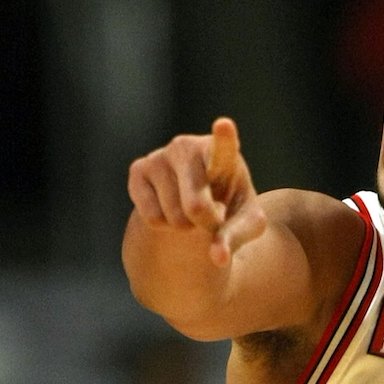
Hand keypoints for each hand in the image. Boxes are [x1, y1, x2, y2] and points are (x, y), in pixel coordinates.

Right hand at [127, 117, 266, 265]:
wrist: (198, 203)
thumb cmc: (229, 207)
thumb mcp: (245, 224)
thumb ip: (236, 238)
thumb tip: (218, 258)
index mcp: (222, 155)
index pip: (224, 149)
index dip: (224, 139)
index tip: (224, 125)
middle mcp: (188, 147)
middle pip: (196, 207)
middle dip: (206, 224)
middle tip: (212, 217)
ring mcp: (160, 156)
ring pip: (173, 216)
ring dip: (185, 226)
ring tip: (189, 209)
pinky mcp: (138, 170)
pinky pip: (151, 216)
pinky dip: (163, 224)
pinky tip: (168, 207)